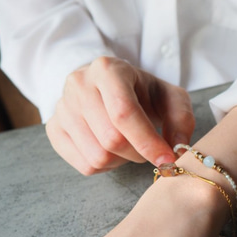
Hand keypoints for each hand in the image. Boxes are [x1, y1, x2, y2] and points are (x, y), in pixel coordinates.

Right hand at [46, 57, 193, 174]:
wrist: (111, 87)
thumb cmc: (144, 93)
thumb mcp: (171, 97)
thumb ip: (181, 119)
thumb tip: (178, 147)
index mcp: (109, 70)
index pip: (124, 113)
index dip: (148, 141)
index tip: (168, 159)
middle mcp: (79, 84)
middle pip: (111, 139)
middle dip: (139, 153)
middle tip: (151, 149)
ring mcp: (62, 107)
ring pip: (97, 156)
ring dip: (123, 160)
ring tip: (131, 145)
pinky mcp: (54, 129)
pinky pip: (84, 165)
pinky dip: (106, 166)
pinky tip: (113, 150)